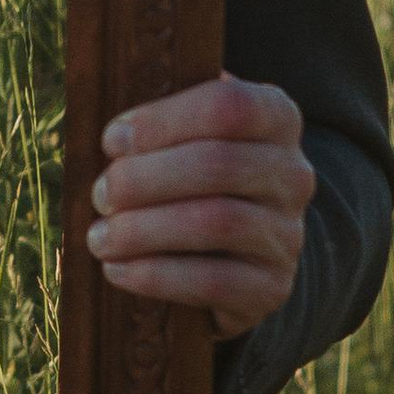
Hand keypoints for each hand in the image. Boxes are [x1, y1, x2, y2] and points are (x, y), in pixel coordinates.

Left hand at [86, 72, 313, 337]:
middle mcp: (293, 173)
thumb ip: (163, 121)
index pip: (229, 106)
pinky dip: (155, 276)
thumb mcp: (188, 135)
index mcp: (277, 117)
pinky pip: (213, 281)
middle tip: (100, 195)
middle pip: (218, 164)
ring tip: (100, 237)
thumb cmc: (194, 178)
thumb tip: (119, 136)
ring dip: (143, 229)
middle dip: (143, 179)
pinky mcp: (272, 287)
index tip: (112, 141)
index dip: (162, 121)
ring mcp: (288, 233)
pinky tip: (118, 269)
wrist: (238, 253)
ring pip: (216, 222)